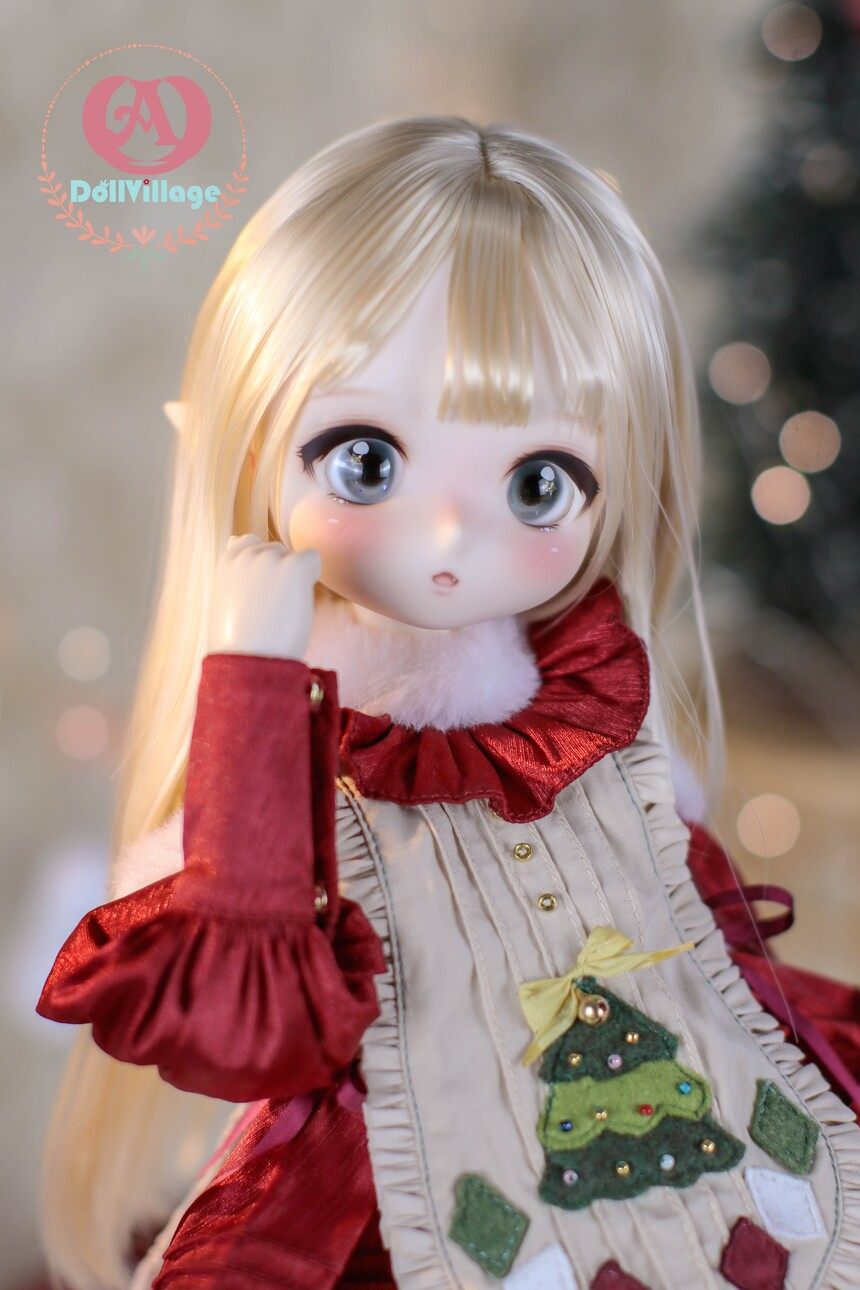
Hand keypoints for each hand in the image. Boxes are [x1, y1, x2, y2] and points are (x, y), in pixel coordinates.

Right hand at [208, 534, 320, 659]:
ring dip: (295, 579)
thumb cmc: (240, 641)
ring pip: (294, 557)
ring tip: (280, 609)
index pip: (250, 542)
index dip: (262, 569)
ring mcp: (269, 558)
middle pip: (276, 551)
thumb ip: (234, 570)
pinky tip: (298, 600)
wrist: (250, 662)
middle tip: (270, 609)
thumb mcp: (226, 598)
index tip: (259, 594)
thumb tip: (235, 539)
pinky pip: (314, 558)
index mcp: (226, 561)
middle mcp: (246, 553)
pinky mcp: (293, 567)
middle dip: (279, 574)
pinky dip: (312, 577)